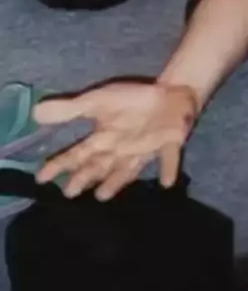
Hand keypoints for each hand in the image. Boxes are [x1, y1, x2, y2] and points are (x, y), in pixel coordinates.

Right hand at [34, 80, 198, 200]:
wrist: (169, 95)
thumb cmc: (132, 101)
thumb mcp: (97, 101)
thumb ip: (69, 110)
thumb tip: (35, 112)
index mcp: (104, 140)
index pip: (77, 155)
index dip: (59, 166)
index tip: (41, 178)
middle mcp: (121, 151)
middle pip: (99, 166)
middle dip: (84, 178)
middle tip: (68, 193)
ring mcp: (145, 150)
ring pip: (128, 168)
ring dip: (117, 181)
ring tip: (102, 195)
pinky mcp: (168, 144)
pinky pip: (168, 157)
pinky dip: (168, 168)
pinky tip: (166, 181)